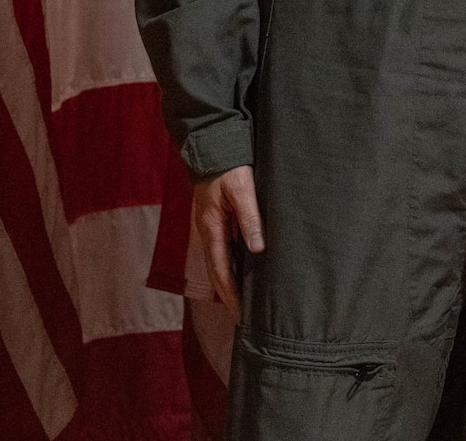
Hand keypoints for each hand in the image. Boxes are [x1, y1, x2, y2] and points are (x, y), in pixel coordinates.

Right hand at [194, 165, 263, 311]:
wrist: (213, 147)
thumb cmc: (230, 167)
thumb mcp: (243, 191)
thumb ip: (250, 218)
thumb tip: (257, 250)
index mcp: (211, 229)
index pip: (221, 271)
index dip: (231, 294)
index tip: (241, 315)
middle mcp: (208, 232)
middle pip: (217, 272)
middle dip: (228, 296)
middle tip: (243, 318)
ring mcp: (210, 227)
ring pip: (220, 262)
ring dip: (229, 283)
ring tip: (244, 302)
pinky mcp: (216, 221)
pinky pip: (223, 250)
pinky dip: (231, 266)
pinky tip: (243, 272)